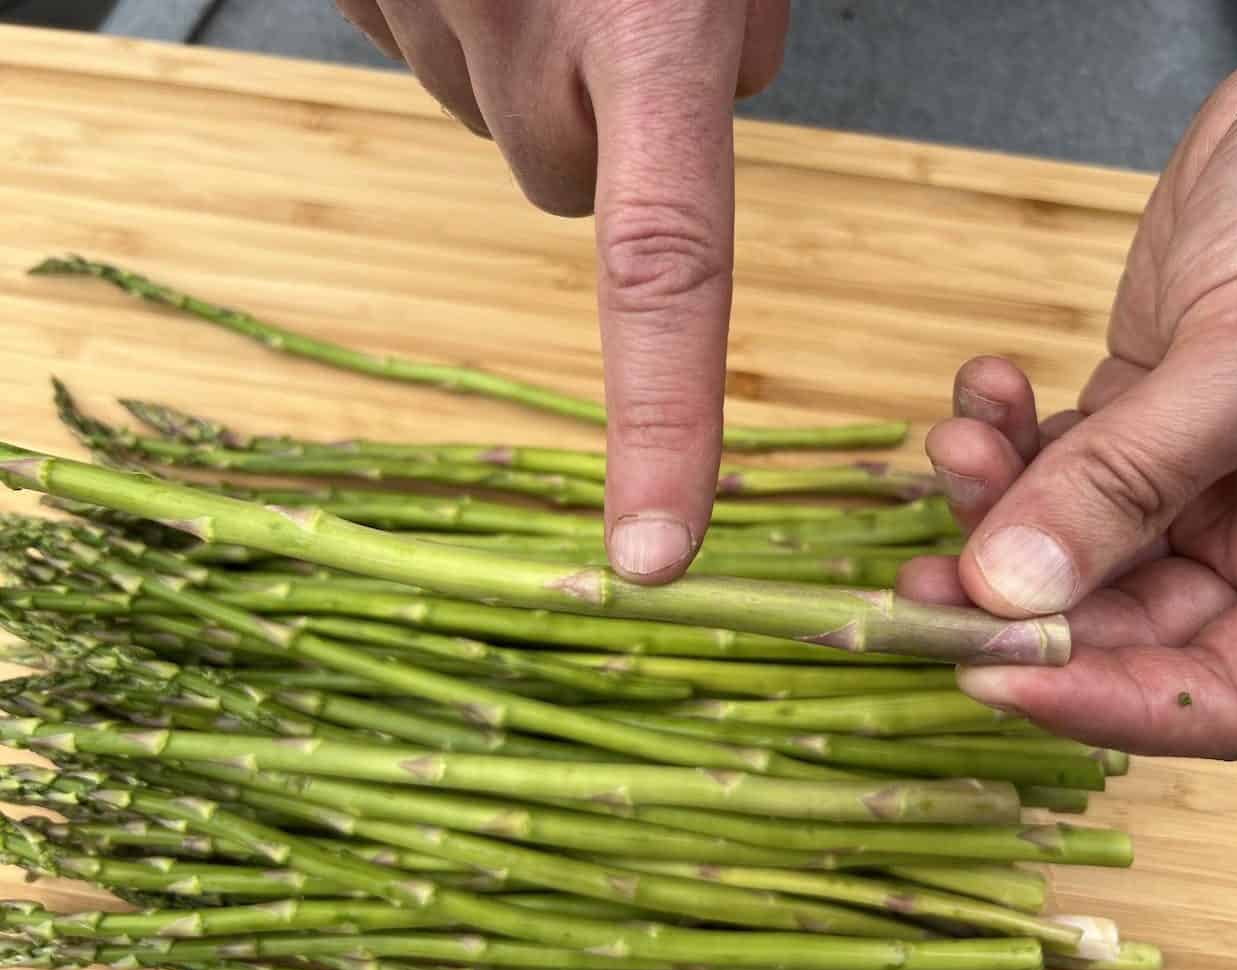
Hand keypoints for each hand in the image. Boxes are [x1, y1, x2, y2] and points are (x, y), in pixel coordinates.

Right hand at [335, 0, 789, 581]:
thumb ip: (728, 44)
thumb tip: (718, 97)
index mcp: (651, 30)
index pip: (665, 276)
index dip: (661, 428)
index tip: (652, 554)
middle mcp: (527, 40)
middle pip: (556, 184)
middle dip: (591, 134)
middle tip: (621, 23)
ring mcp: (428, 9)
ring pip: (491, 117)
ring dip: (528, 68)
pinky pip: (414, 45)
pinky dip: (458, 17)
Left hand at [898, 6, 1236, 759]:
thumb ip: (1133, 483)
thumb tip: (1009, 593)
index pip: (1224, 696)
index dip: (1104, 703)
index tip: (988, 678)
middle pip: (1122, 625)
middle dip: (1013, 600)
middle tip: (922, 582)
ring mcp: (1199, 482)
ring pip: (1069, 542)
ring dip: (995, 504)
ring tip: (953, 449)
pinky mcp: (1142, 420)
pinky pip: (1054, 458)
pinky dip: (1007, 434)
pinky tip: (984, 392)